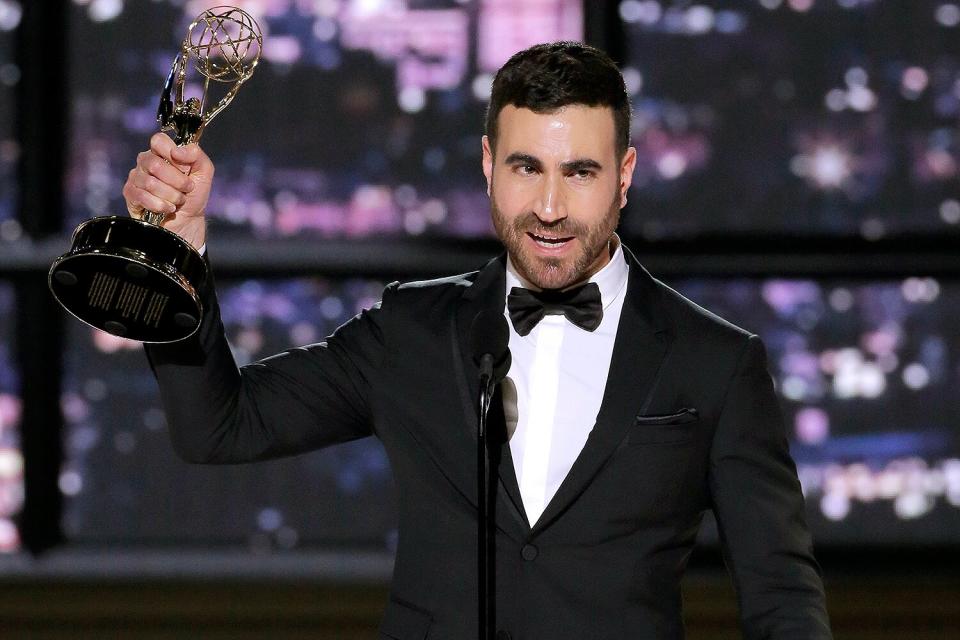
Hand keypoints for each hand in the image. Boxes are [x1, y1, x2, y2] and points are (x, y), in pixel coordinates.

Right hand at [122, 132, 213, 250]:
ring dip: (171, 195)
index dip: (172, 154)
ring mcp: (136, 177)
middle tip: (187, 188)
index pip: (158, 140)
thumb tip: (177, 151)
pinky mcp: (130, 194)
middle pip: (154, 164)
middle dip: (177, 181)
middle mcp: (146, 161)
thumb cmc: (194, 193)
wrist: (188, 220)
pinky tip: (167, 208)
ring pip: (150, 183)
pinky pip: (142, 197)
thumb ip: (195, 154)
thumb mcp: (204, 171)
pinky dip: (160, 205)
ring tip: (178, 200)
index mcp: (162, 152)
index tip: (185, 169)